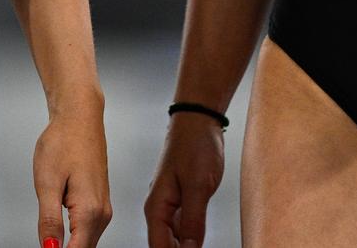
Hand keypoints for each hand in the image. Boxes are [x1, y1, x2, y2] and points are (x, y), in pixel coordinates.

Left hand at [32, 102, 111, 246]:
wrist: (79, 117)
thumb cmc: (62, 142)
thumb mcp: (47, 183)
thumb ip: (49, 221)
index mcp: (90, 211)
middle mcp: (102, 214)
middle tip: (43, 244)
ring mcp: (103, 209)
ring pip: (85, 243)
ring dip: (68, 246)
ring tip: (47, 240)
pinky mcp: (99, 203)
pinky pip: (87, 231)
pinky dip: (73, 237)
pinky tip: (57, 234)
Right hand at [143, 110, 224, 247]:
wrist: (198, 120)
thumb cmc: (195, 144)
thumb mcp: (198, 185)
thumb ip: (192, 220)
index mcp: (157, 206)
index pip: (158, 247)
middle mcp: (160, 208)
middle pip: (164, 246)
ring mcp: (171, 205)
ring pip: (173, 239)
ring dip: (183, 247)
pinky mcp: (183, 200)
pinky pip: (182, 227)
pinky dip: (190, 238)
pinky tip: (200, 242)